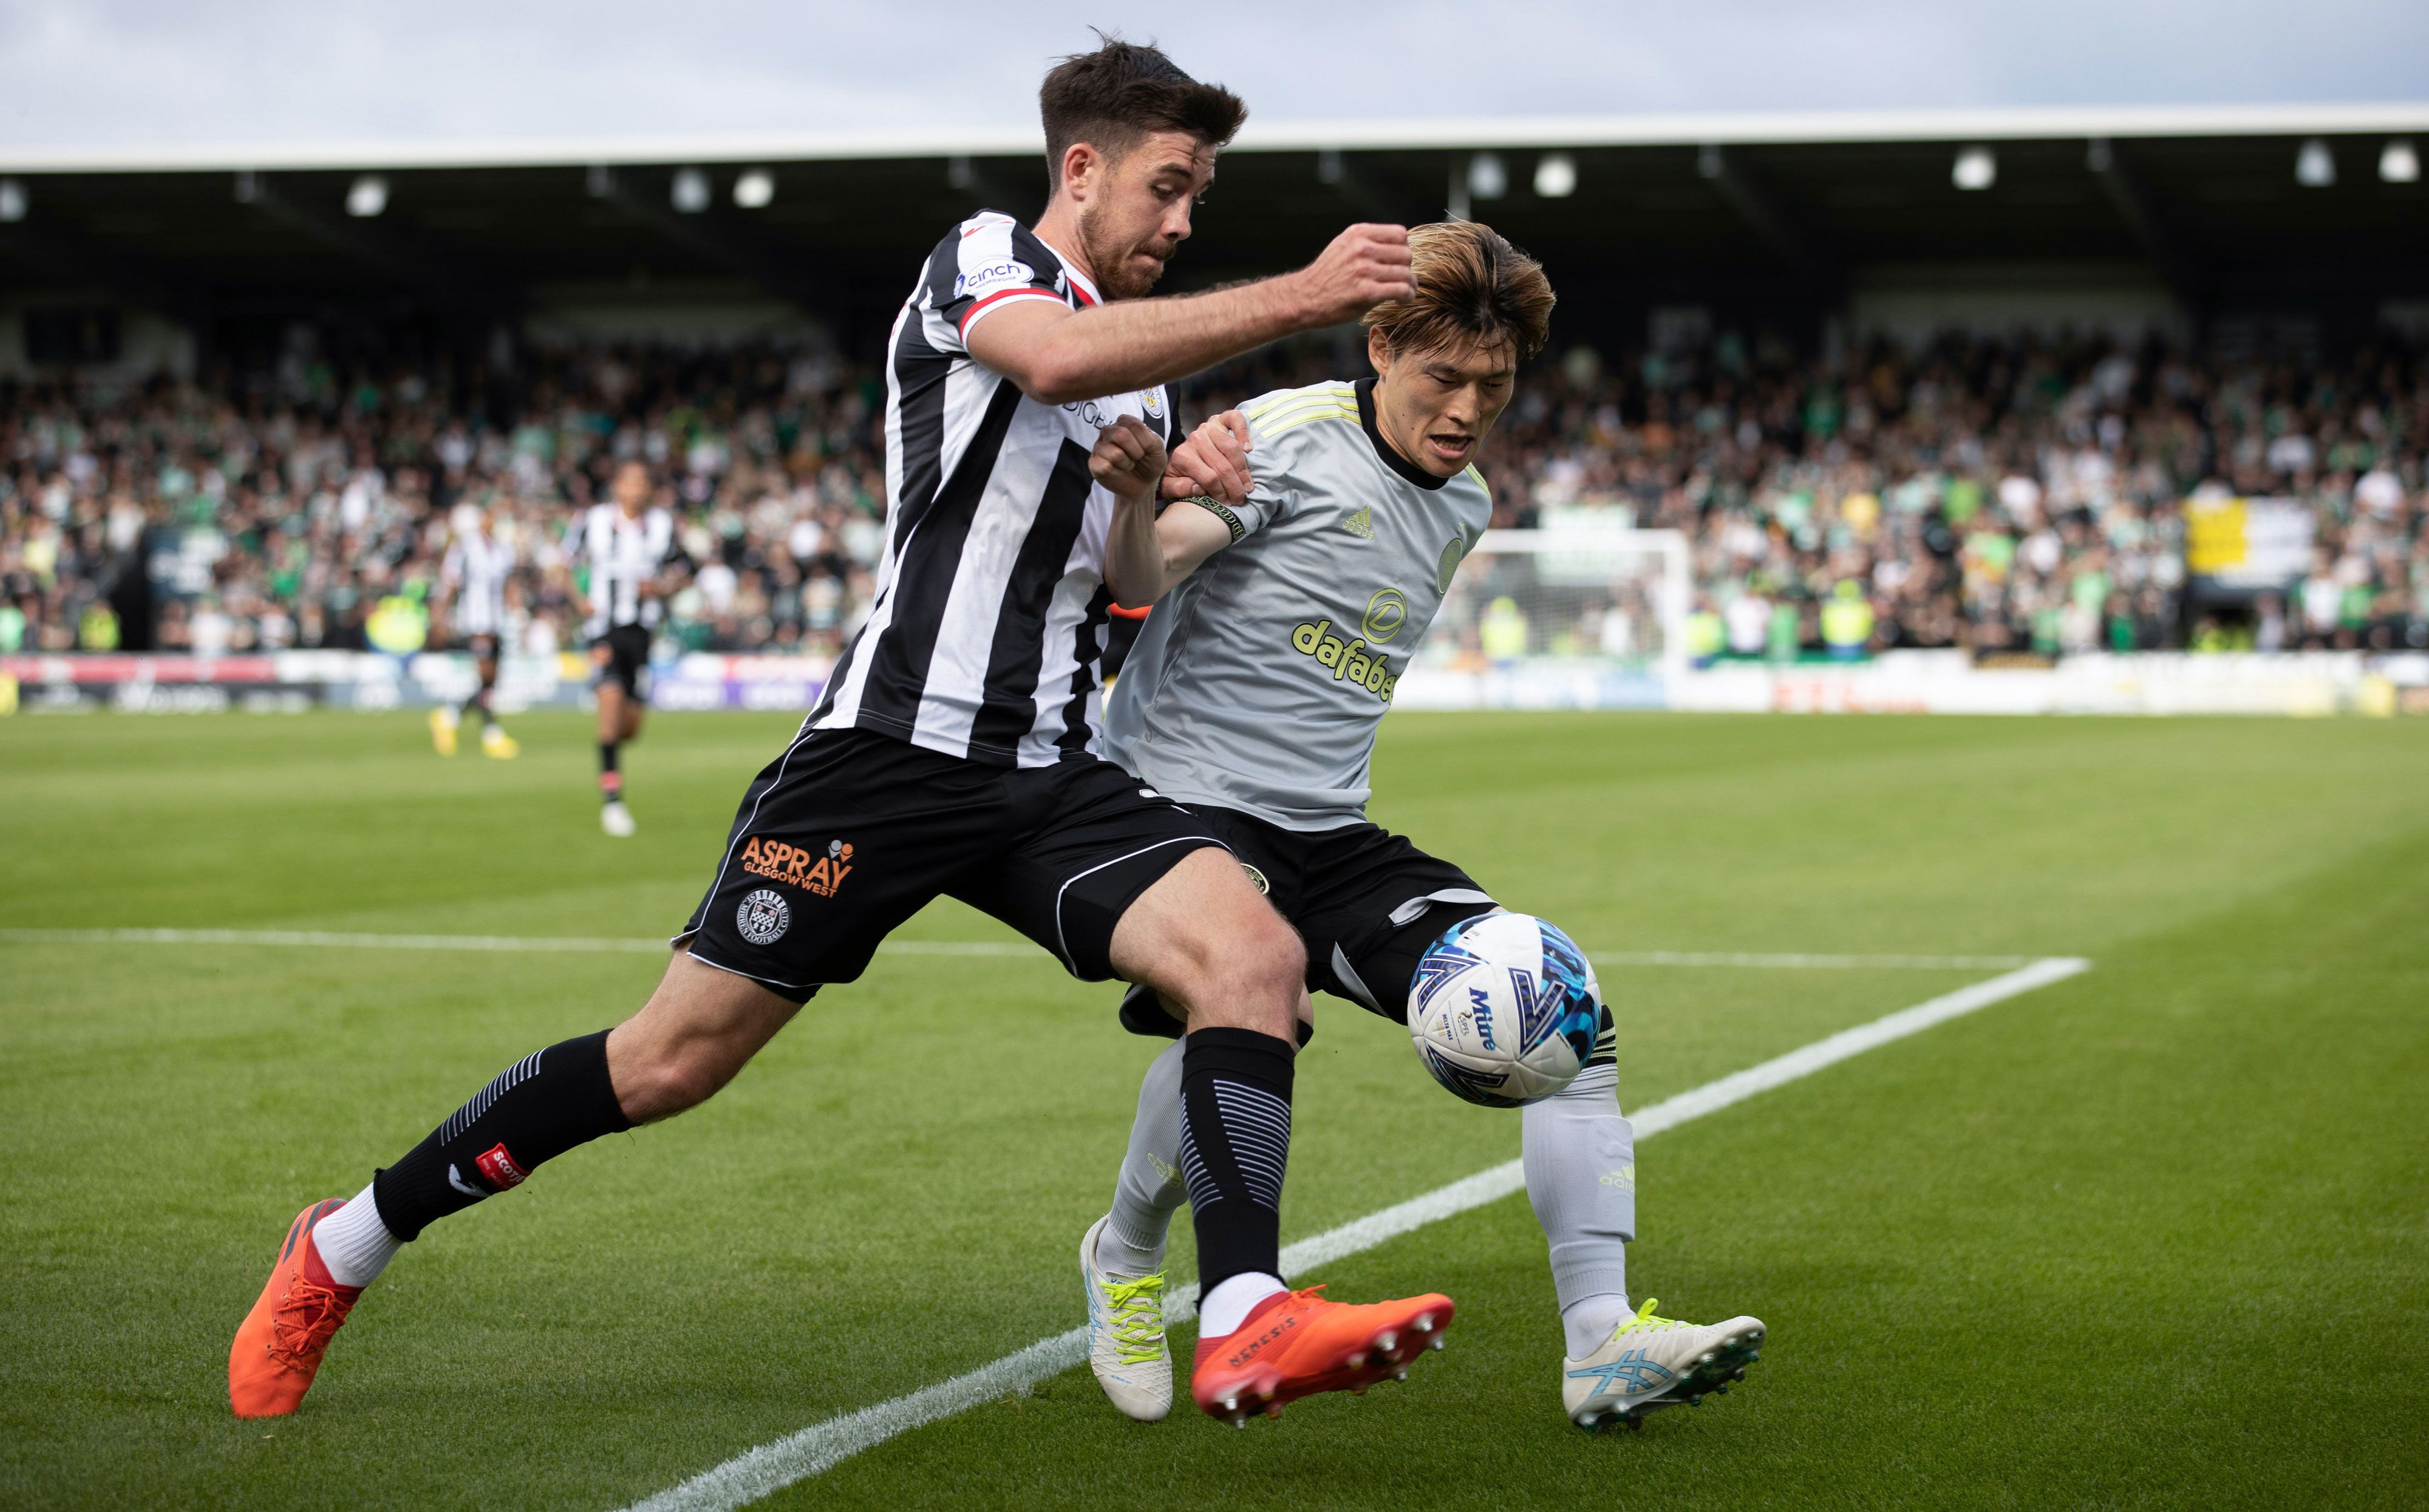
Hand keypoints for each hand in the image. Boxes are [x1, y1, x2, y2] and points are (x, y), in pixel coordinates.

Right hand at [1088, 415, 1168, 504]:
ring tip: (1128, 465)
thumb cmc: (1149, 462)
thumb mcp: (1158, 447)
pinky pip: (1105, 467)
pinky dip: (1118, 473)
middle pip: (1120, 435)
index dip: (1145, 441)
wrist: (1144, 483)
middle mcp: (1108, 431)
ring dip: (1127, 464)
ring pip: (1114, 454)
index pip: (1134, 424)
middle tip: (1137, 458)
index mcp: (1124, 422)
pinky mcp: (1094, 463)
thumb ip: (1149, 437)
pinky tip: (1119, 472)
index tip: (1146, 448)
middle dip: (1135, 451)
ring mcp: (1099, 446)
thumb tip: (1129, 437)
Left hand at [1160, 412, 1253, 503]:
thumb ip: (1179, 489)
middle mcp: (1195, 439)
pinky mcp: (1219, 419)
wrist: (1178, 454)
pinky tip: (1248, 448)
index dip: (1222, 493)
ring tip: (1247, 486)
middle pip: (1223, 466)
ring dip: (1243, 470)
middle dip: (1235, 486)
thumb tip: (1199, 488)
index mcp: (1183, 456)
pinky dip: (1243, 432)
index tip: (1229, 503)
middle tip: (1241, 499)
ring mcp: (1208, 428)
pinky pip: (1235, 419)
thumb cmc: (1178, 473)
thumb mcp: (1170, 486)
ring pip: (1232, 448)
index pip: (1209, 477)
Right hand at [1289, 223, 1414, 327]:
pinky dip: (1407, 296)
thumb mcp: (1342, 246)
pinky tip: (1402, 300)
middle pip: (1406, 254)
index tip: (1397, 262)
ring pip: (1406, 274)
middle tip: (1401, 280)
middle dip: (1407, 268)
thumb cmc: (1326, 275)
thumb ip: (1366, 241)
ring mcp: (1364, 270)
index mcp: (1358, 233)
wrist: (1303, 298)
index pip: (1400, 234)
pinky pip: (1401, 290)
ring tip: (1405, 292)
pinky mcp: (1366, 292)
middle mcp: (1361, 248)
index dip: (1403, 249)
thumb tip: (1396, 243)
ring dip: (1410, 285)